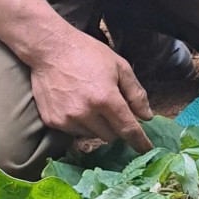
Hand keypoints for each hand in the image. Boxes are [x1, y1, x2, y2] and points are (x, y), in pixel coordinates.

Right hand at [30, 28, 153, 153]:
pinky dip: (81, 123)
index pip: (127, 128)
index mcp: (106, 98)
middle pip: (111, 136)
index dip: (139, 141)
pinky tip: (76, 104)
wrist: (51, 49)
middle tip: (112, 108)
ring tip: (91, 102)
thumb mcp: (120, 67)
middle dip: (116, 126)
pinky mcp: (52, 122)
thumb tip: (147, 117)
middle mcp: (85, 113)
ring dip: (98, 125)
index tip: (146, 149)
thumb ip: (136, 93)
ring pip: (93, 135)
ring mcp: (67, 119)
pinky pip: (74, 132)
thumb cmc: (89, 54)